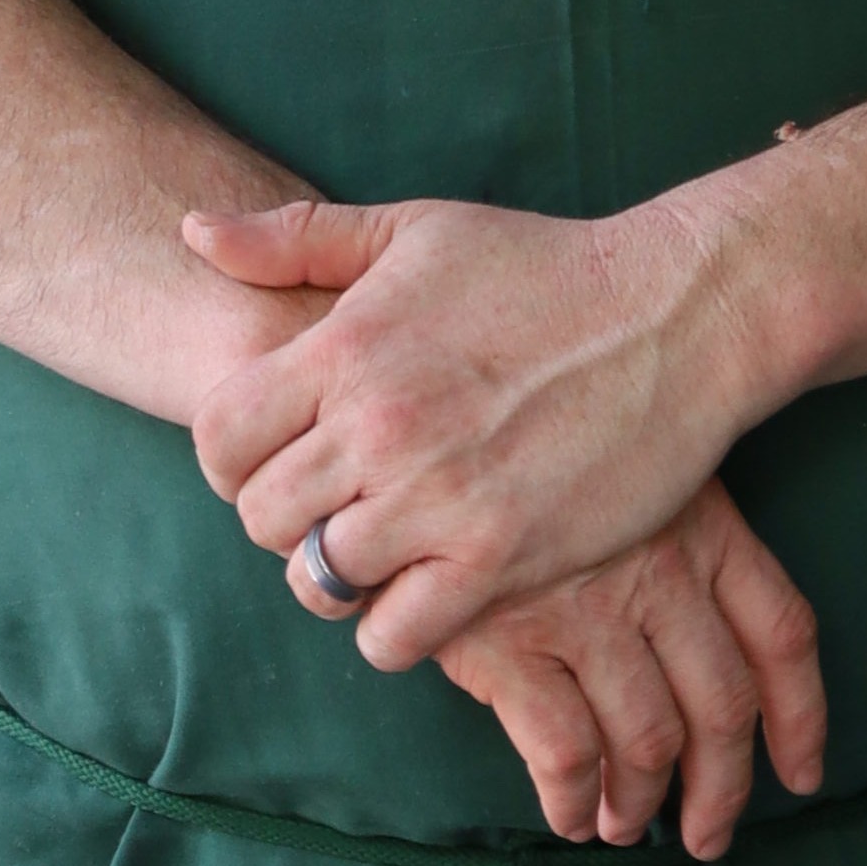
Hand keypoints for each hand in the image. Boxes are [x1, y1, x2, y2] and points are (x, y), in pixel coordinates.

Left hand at [184, 188, 784, 670]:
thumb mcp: (417, 229)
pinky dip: (396, 626)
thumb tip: (192, 230)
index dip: (234, 457)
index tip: (282, 454)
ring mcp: (437, 498)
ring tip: (383, 546)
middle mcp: (378, 427)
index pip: (217, 439)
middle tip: (338, 504)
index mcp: (347, 346)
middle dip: (288, 518)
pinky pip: (393, 636)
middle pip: (262, 520)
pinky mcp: (498, 558)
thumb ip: (296, 237)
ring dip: (341, 574)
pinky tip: (427, 587)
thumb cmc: (543, 267)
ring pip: (319, 582)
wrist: (675, 316)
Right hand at [440, 486, 826, 858]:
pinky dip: (574, 800)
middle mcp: (660, 572)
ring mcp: (587, 611)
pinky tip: (571, 813)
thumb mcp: (636, 474)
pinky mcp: (512, 645)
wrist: (430, 442)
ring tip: (624, 824)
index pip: (781, 633)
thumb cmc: (540, 459)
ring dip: (640, 802)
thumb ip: (682, 549)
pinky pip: (567, 753)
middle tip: (707, 832)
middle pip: (723, 705)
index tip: (801, 774)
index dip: (800, 717)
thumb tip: (713, 660)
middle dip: (722, 788)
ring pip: (647, 742)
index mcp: (705, 525)